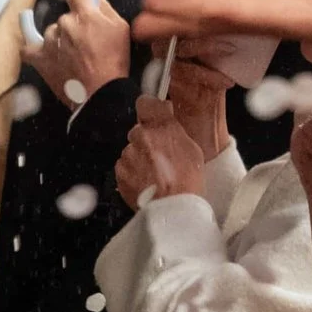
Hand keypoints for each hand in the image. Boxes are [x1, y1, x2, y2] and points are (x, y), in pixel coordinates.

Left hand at [27, 0, 132, 110]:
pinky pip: (28, 48)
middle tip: (86, 42)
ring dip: (60, 40)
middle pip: (65, 16)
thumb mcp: (120, 29)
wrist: (101, 93)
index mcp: (85, 15)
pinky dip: (35, 50)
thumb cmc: (114, 61)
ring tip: (73, 57)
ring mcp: (49, 41)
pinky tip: (43, 53)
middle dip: (75, 25)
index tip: (80, 1)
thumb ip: (106, 8)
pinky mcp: (39, 59)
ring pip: (52, 33)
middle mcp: (64, 24)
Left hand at [115, 93, 215, 208]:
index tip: (154, 114)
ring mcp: (127, 155)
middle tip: (162, 156)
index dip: (150, 109)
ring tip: (156, 174)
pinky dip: (133, 173)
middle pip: (139, 130)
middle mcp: (140, 137)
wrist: (172, 208)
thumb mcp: (192, 149)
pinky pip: (125, 167)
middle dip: (147, 140)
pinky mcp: (119, 172)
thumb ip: (174, 131)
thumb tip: (167, 122)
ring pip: (132, 150)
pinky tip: (147, 182)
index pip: (146, 103)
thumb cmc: (187, 181)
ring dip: (140, 158)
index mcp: (160, 127)